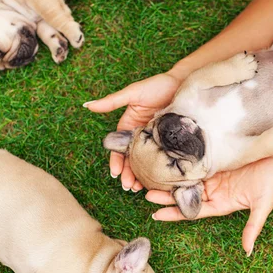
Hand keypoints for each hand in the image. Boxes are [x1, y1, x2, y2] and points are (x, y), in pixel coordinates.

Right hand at [84, 72, 180, 188]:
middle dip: (129, 175)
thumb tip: (87, 105)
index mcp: (129, 127)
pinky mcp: (172, 143)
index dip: (116, 162)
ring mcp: (157, 141)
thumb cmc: (157, 85)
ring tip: (141, 190)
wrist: (185, 83)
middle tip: (130, 187)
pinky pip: (165, 159)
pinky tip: (161, 182)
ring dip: (143, 177)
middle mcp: (142, 137)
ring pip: (147, 163)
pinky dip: (160, 171)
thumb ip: (111, 101)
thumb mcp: (133, 93)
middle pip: (132, 161)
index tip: (115, 174)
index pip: (119, 149)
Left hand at [146, 158, 272, 254]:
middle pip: (185, 196)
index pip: (193, 211)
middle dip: (166, 196)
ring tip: (150, 179)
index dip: (175, 213)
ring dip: (170, 181)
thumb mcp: (262, 205)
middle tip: (146, 194)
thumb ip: (253, 227)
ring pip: (187, 180)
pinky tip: (167, 162)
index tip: (157, 216)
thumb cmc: (271, 181)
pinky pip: (194, 164)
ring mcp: (213, 176)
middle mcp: (214, 191)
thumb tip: (247, 251)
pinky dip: (182, 165)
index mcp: (221, 203)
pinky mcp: (215, 160)